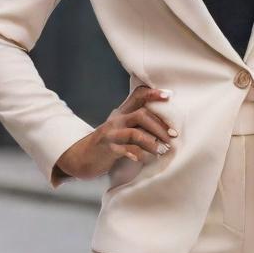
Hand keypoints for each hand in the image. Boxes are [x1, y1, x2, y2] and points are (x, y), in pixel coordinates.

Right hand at [56, 85, 178, 180]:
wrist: (81, 158)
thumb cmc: (107, 145)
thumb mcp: (121, 130)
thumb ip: (137, 125)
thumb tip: (165, 128)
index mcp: (122, 113)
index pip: (138, 95)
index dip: (153, 93)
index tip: (170, 95)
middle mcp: (116, 120)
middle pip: (141, 115)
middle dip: (160, 126)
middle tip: (173, 136)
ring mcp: (111, 134)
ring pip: (136, 133)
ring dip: (153, 143)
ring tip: (162, 150)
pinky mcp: (107, 148)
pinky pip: (126, 150)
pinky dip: (138, 154)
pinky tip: (143, 158)